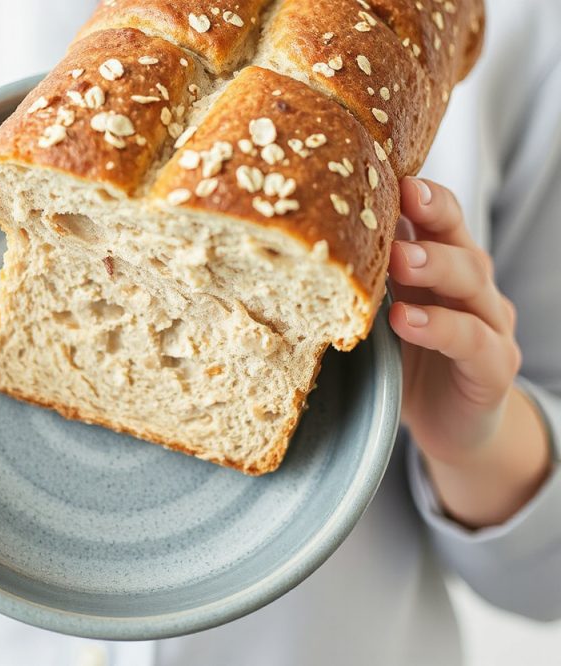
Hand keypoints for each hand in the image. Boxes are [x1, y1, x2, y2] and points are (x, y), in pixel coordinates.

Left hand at [388, 177, 549, 526]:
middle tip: (402, 201)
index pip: (437, 217)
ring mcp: (489, 324)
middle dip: (431, 217)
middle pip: (459, 240)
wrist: (450, 427)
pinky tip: (407, 320)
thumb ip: (357, 285)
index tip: (390, 175)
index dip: (419, 195)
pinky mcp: (495, 366)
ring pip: (471, 282)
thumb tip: (289, 253)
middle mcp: (469, 287)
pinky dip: (440, 328)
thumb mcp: (374, 317)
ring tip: (400, 260)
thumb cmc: (402, 363)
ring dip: (435, 265)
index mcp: (438, 266)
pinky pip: (473, 340)